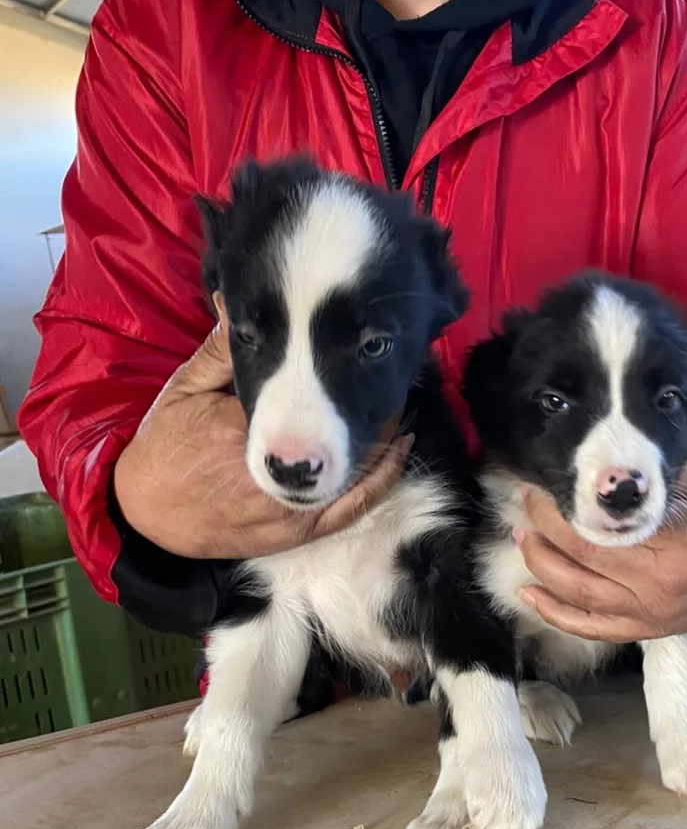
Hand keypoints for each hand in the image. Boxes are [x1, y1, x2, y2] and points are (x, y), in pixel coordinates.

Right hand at [113, 324, 410, 559]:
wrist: (146, 511)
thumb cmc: (165, 445)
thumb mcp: (185, 388)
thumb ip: (219, 348)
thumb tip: (237, 298)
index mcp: (243, 429)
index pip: (307, 390)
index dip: (339, 366)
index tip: (359, 345)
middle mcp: (273, 472)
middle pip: (337, 430)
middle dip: (366, 400)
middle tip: (392, 370)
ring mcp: (289, 506)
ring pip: (354, 470)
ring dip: (381, 436)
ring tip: (399, 405)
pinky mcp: (297, 530)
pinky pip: (352, 508)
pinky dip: (380, 479)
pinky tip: (396, 451)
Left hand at [516, 460, 686, 642]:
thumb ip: (670, 476)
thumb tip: (621, 464)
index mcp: (684, 539)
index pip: (611, 523)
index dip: (571, 503)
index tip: (551, 479)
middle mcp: (661, 583)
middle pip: (585, 556)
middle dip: (548, 526)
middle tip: (530, 500)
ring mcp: (651, 612)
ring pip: (579, 592)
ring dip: (542, 564)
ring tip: (523, 536)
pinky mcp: (646, 630)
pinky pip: (591, 627)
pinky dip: (556, 613)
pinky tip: (530, 593)